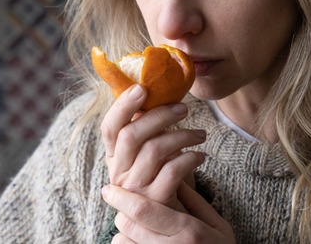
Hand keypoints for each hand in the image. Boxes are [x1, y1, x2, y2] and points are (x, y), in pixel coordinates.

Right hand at [101, 84, 206, 208]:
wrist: (170, 223)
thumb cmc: (162, 179)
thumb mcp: (150, 155)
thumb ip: (148, 131)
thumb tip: (158, 92)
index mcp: (114, 158)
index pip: (109, 127)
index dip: (122, 105)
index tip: (142, 87)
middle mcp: (119, 173)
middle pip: (132, 135)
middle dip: (160, 115)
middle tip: (184, 108)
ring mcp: (136, 189)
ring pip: (155, 149)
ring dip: (182, 135)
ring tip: (201, 134)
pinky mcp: (156, 201)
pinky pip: (173, 170)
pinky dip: (190, 157)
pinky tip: (201, 155)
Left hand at [102, 182, 235, 242]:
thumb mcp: (217, 224)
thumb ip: (193, 200)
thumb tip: (173, 175)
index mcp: (188, 231)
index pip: (144, 210)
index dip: (121, 197)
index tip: (108, 188)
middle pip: (127, 224)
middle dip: (122, 211)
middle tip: (128, 206)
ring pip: (121, 241)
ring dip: (123, 231)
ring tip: (137, 227)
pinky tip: (139, 241)